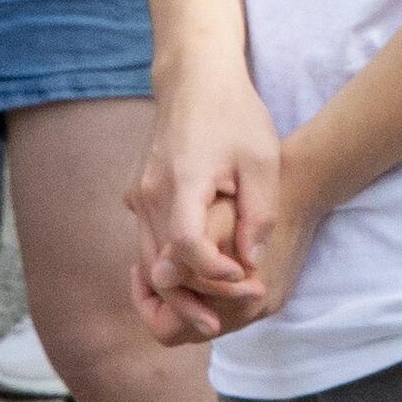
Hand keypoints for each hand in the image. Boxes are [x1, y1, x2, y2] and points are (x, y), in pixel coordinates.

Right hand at [127, 64, 282, 346]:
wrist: (195, 79)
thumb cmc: (236, 115)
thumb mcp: (262, 159)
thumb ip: (258, 213)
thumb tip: (252, 264)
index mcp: (181, 182)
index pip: (185, 246)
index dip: (213, 273)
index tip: (244, 281)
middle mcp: (150, 194)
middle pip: (158, 265)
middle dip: (191, 298)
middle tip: (223, 323)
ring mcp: (139, 196)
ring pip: (148, 259)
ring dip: (176, 288)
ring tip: (211, 314)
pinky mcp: (140, 196)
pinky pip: (148, 243)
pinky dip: (168, 267)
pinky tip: (195, 283)